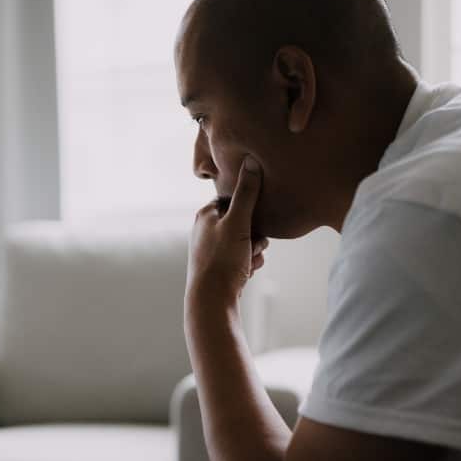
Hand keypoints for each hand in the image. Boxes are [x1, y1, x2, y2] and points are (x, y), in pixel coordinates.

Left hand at [187, 156, 267, 306]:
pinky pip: (243, 257)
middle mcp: (205, 230)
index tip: (255, 220)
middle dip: (255, 234)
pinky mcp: (219, 266)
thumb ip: (247, 193)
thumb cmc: (222, 259)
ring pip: (246, 240)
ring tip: (248, 260)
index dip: (250, 209)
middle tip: (253, 244)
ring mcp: (211, 249)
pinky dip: (249, 263)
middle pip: (244, 221)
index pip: (235, 199)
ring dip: (254, 250)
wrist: (212, 300)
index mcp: (206, 214)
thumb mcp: (238, 222)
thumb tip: (251, 160)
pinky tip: (246, 272)